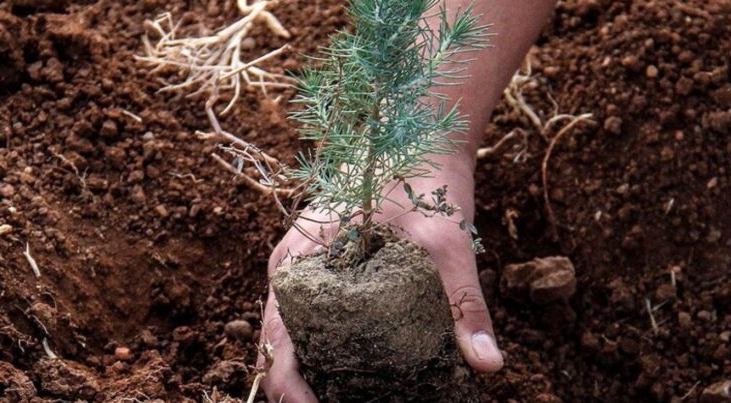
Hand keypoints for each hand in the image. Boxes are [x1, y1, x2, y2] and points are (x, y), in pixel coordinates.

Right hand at [258, 157, 503, 401]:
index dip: (291, 392)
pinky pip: (315, 320)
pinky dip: (331, 352)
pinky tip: (367, 371)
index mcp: (298, 265)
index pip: (276, 346)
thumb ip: (463, 304)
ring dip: (317, 375)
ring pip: (296, 339)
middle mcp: (293, 273)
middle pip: (281, 351)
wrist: (415, 131)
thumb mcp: (443, 241)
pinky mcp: (327, 270)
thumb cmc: (419, 176)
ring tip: (354, 398)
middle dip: (306, 391)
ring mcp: (307, 271)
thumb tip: (487, 364)